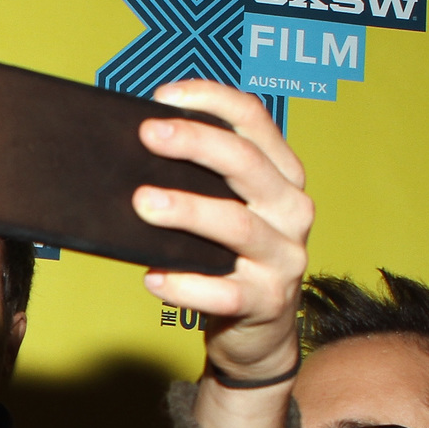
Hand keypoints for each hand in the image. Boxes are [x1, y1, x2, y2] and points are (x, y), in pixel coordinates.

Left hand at [135, 80, 312, 384]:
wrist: (258, 331)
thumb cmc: (229, 260)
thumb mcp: (228, 212)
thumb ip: (201, 183)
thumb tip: (137, 151)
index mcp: (282, 177)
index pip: (255, 122)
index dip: (212, 101)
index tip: (163, 96)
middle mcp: (291, 210)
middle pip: (247, 165)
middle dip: (196, 144)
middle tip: (149, 135)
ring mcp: (283, 258)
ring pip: (236, 225)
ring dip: (187, 211)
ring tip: (143, 203)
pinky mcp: (266, 302)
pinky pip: (225, 291)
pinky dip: (186, 284)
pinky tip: (154, 278)